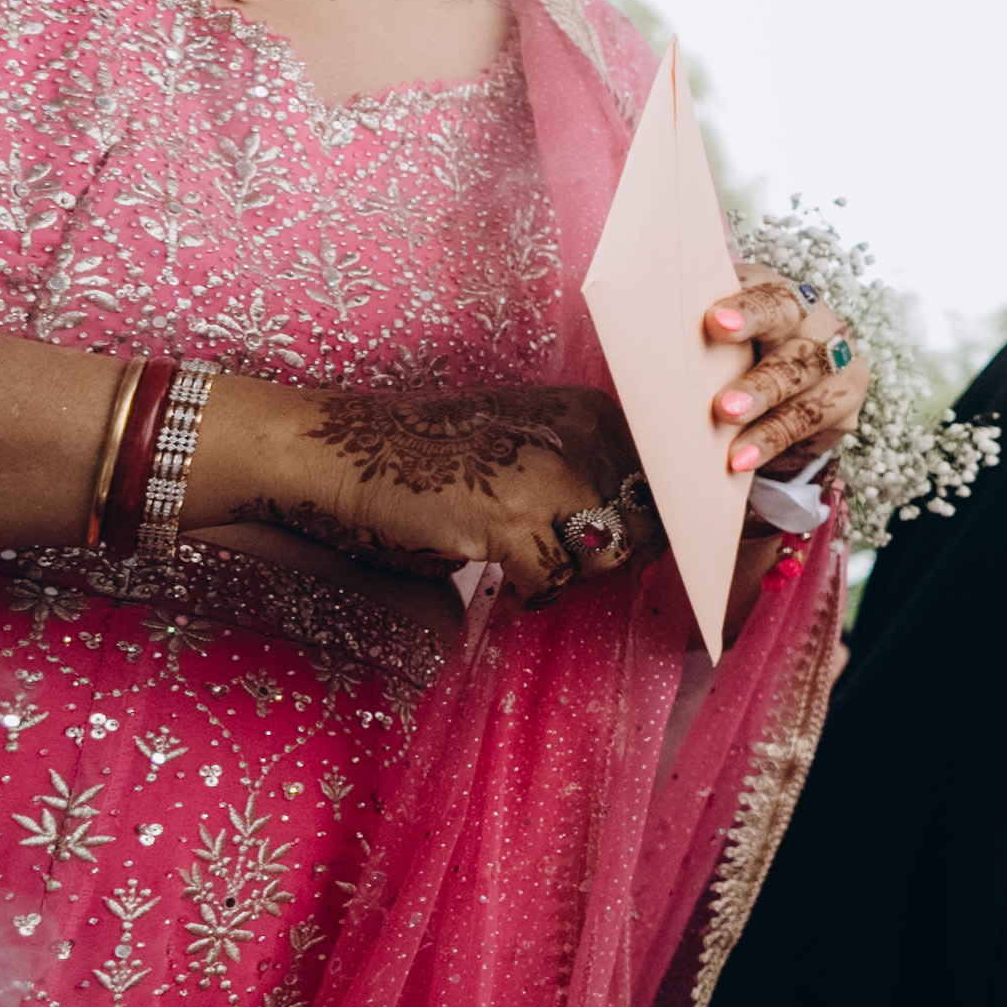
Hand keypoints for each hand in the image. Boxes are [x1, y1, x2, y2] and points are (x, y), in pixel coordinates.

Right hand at [197, 372, 647, 608]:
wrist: (342, 451)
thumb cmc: (433, 459)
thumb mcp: (528, 449)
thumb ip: (588, 478)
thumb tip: (650, 539)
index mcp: (592, 413)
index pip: (664, 485)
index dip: (645, 525)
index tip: (615, 542)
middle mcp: (581, 437)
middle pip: (644, 526)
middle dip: (610, 557)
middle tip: (560, 560)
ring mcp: (550, 477)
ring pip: (607, 559)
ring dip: (571, 576)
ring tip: (526, 564)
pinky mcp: (513, 519)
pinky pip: (554, 582)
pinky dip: (530, 593)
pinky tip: (501, 576)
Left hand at [706, 271, 868, 478]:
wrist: (778, 379)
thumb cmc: (734, 347)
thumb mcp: (717, 331)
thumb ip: (691, 329)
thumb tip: (634, 338)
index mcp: (782, 296)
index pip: (771, 298)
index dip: (747, 311)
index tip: (714, 324)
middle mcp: (818, 324)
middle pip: (797, 351)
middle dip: (762, 383)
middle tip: (725, 408)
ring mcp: (838, 364)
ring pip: (808, 395)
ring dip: (770, 424)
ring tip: (735, 452)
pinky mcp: (845, 403)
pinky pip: (813, 426)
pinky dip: (775, 444)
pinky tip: (745, 460)